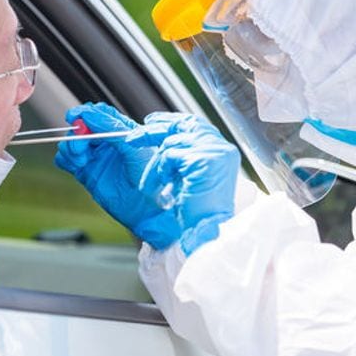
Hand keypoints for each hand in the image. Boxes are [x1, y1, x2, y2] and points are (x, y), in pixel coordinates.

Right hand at [55, 102, 180, 248]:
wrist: (148, 209)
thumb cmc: (151, 178)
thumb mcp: (134, 147)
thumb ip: (112, 130)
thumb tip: (89, 114)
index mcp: (122, 132)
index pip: (99, 114)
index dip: (85, 113)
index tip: (75, 116)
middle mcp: (107, 144)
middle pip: (81, 128)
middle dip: (76, 132)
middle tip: (81, 143)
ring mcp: (96, 158)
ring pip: (71, 143)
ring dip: (70, 147)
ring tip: (82, 158)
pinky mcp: (86, 174)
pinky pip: (67, 161)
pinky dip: (65, 159)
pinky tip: (77, 164)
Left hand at [140, 113, 239, 254]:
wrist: (204, 233)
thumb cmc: (197, 214)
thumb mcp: (190, 178)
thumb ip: (184, 157)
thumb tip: (163, 139)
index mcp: (221, 152)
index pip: (195, 124)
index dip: (171, 121)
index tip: (151, 121)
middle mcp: (222, 149)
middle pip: (184, 124)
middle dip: (155, 130)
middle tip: (133, 137)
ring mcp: (214, 153)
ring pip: (172, 142)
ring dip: (157, 163)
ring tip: (156, 183)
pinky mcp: (202, 160)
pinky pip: (170, 155)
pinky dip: (161, 170)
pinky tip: (166, 187)